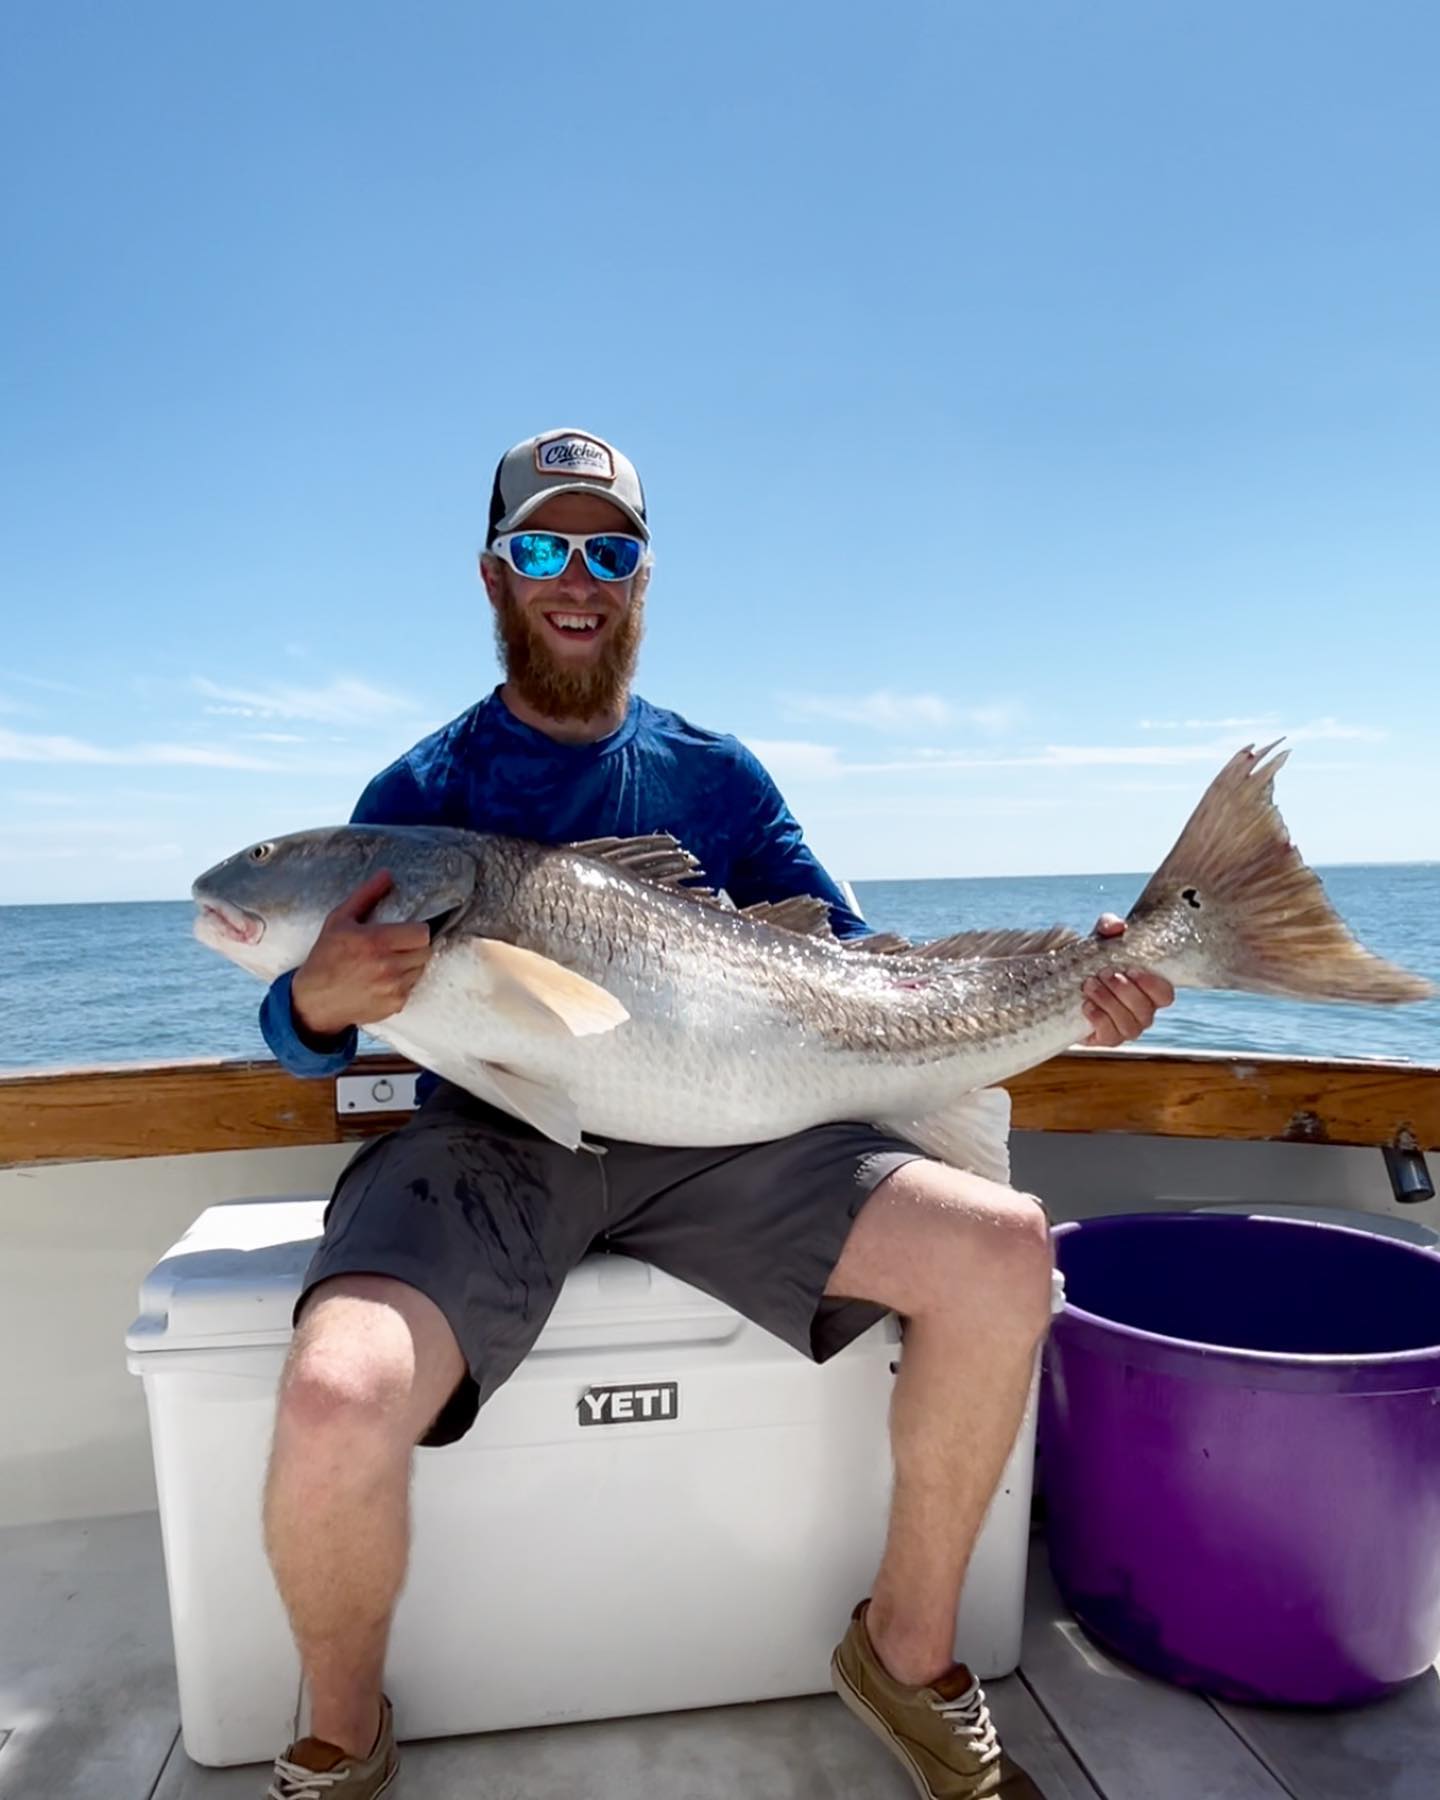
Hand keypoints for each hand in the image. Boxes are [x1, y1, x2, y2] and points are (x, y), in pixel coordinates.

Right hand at [290, 870, 432, 1038]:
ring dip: (410, 965)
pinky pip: (411, 988)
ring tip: (388, 963)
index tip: (405, 931)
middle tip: (397, 946)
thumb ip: (366, 895)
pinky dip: (402, 984)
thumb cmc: (326, 956)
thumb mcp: (339, 920)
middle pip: (425, 951)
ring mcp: (392, 988)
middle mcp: (387, 966)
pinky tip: (382, 980)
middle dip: (414, 947)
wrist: (315, 1000)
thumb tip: (387, 874)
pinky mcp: (394, 1005)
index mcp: (375, 941)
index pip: (422, 933)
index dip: (416, 930)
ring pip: (420, 969)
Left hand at [1080, 915, 1174, 1045]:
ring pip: (1130, 1027)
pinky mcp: (1105, 1038)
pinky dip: (1098, 1020)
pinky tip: (1086, 1005)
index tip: (1132, 969)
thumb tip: (1117, 926)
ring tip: (1090, 986)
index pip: (1165, 995)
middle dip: (1124, 992)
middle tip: (1104, 973)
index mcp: (1148, 990)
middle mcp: (1142, 1012)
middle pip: (1146, 1011)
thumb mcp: (1100, 940)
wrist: (1064, 984)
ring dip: (1109, 1004)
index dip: (1153, 985)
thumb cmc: (1093, 960)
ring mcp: (1125, 1028)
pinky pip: (1110, 1037)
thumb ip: (1109, 927)